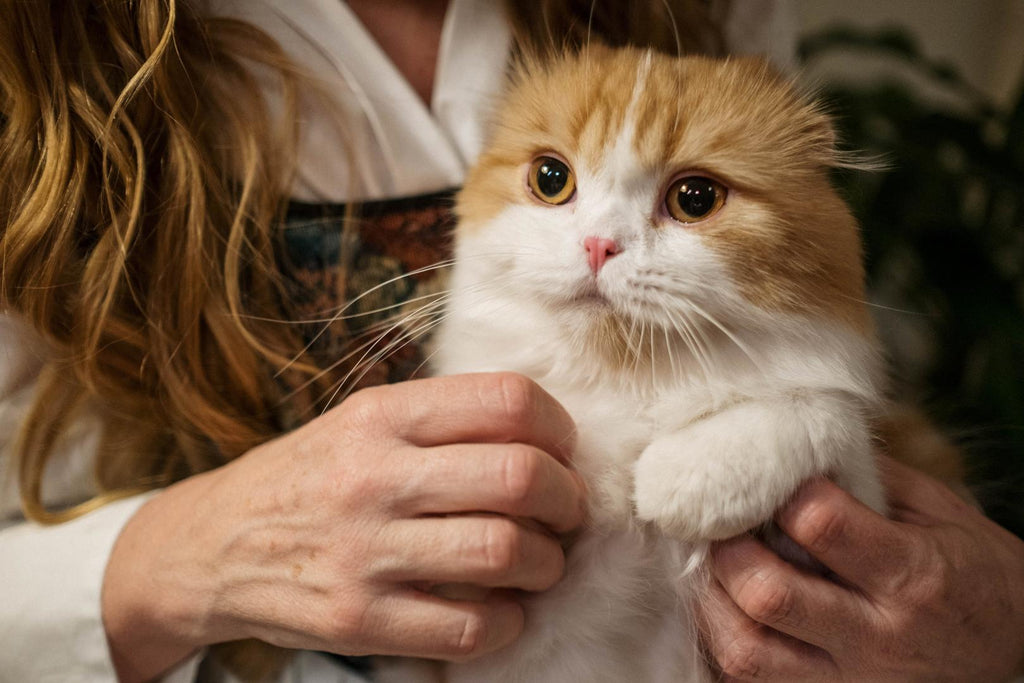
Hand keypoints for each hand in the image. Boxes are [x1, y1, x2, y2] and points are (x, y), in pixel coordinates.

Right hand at [102, 373, 584, 681]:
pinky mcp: (357, 620)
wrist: (211, 546)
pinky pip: (470, 627)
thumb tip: (547, 434)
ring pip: (505, 552)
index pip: (506, 400)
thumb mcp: (361, 421)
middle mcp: (373, 476)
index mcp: (381, 415)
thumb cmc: (309, 476)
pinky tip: (503, 609)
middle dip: (567, 499)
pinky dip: (509, 621)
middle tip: (567, 512)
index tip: (562, 451)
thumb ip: (442, 419)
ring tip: (541, 562)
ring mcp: (363, 552)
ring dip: (547, 563)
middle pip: (518, 476)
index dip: (558, 427)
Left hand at [702, 456, 1023, 681]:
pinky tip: (729, 612)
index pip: (818, 524)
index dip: (781, 493)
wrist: (1018, 656)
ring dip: (714, 604)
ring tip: (718, 569)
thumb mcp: (943, 514)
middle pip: (769, 594)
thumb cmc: (977, 575)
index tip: (771, 480)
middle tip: (723, 525)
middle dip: (729, 550)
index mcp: (912, 575)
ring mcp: (852, 680)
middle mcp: (878, 636)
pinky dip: (728, 644)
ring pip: (747, 652)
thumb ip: (871, 479)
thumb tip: (798, 447)